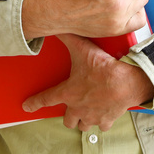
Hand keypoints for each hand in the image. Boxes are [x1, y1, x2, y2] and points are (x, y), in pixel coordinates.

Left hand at [22, 34, 153, 130]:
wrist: (127, 82)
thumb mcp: (83, 49)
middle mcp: (78, 108)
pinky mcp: (107, 119)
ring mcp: (93, 116)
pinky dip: (102, 121)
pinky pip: (102, 126)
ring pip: (83, 126)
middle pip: (67, 120)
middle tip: (71, 107)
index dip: (34, 103)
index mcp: (68, 93)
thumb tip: (57, 27)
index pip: (45, 99)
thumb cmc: (104, 68)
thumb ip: (68, 38)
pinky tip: (103, 113)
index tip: (27, 106)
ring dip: (83, 120)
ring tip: (86, 112)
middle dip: (67, 115)